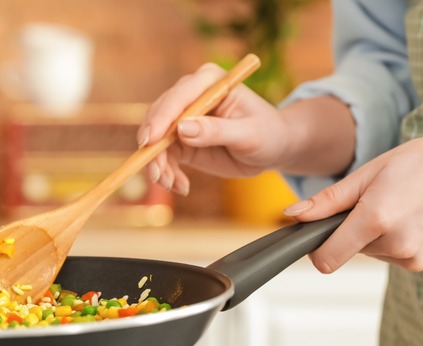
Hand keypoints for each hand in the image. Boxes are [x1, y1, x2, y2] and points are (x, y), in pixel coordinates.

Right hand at [137, 62, 292, 194]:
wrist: (272, 147)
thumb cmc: (267, 133)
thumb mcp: (247, 134)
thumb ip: (216, 131)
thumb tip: (182, 129)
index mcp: (209, 82)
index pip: (178, 97)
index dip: (161, 118)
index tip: (150, 141)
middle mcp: (191, 95)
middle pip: (159, 117)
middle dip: (154, 147)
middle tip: (158, 174)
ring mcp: (183, 118)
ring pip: (157, 140)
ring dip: (159, 164)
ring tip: (172, 185)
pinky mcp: (181, 140)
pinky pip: (164, 156)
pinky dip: (168, 173)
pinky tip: (181, 186)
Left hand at [285, 118, 422, 272]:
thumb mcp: (370, 173)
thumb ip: (329, 200)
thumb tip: (294, 215)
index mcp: (377, 219)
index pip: (327, 258)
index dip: (316, 248)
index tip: (318, 234)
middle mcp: (397, 245)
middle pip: (350, 250)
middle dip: (354, 229)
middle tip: (379, 201)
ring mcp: (415, 258)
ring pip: (373, 253)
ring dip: (377, 235)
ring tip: (402, 205)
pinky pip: (396, 257)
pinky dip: (397, 241)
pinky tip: (415, 218)